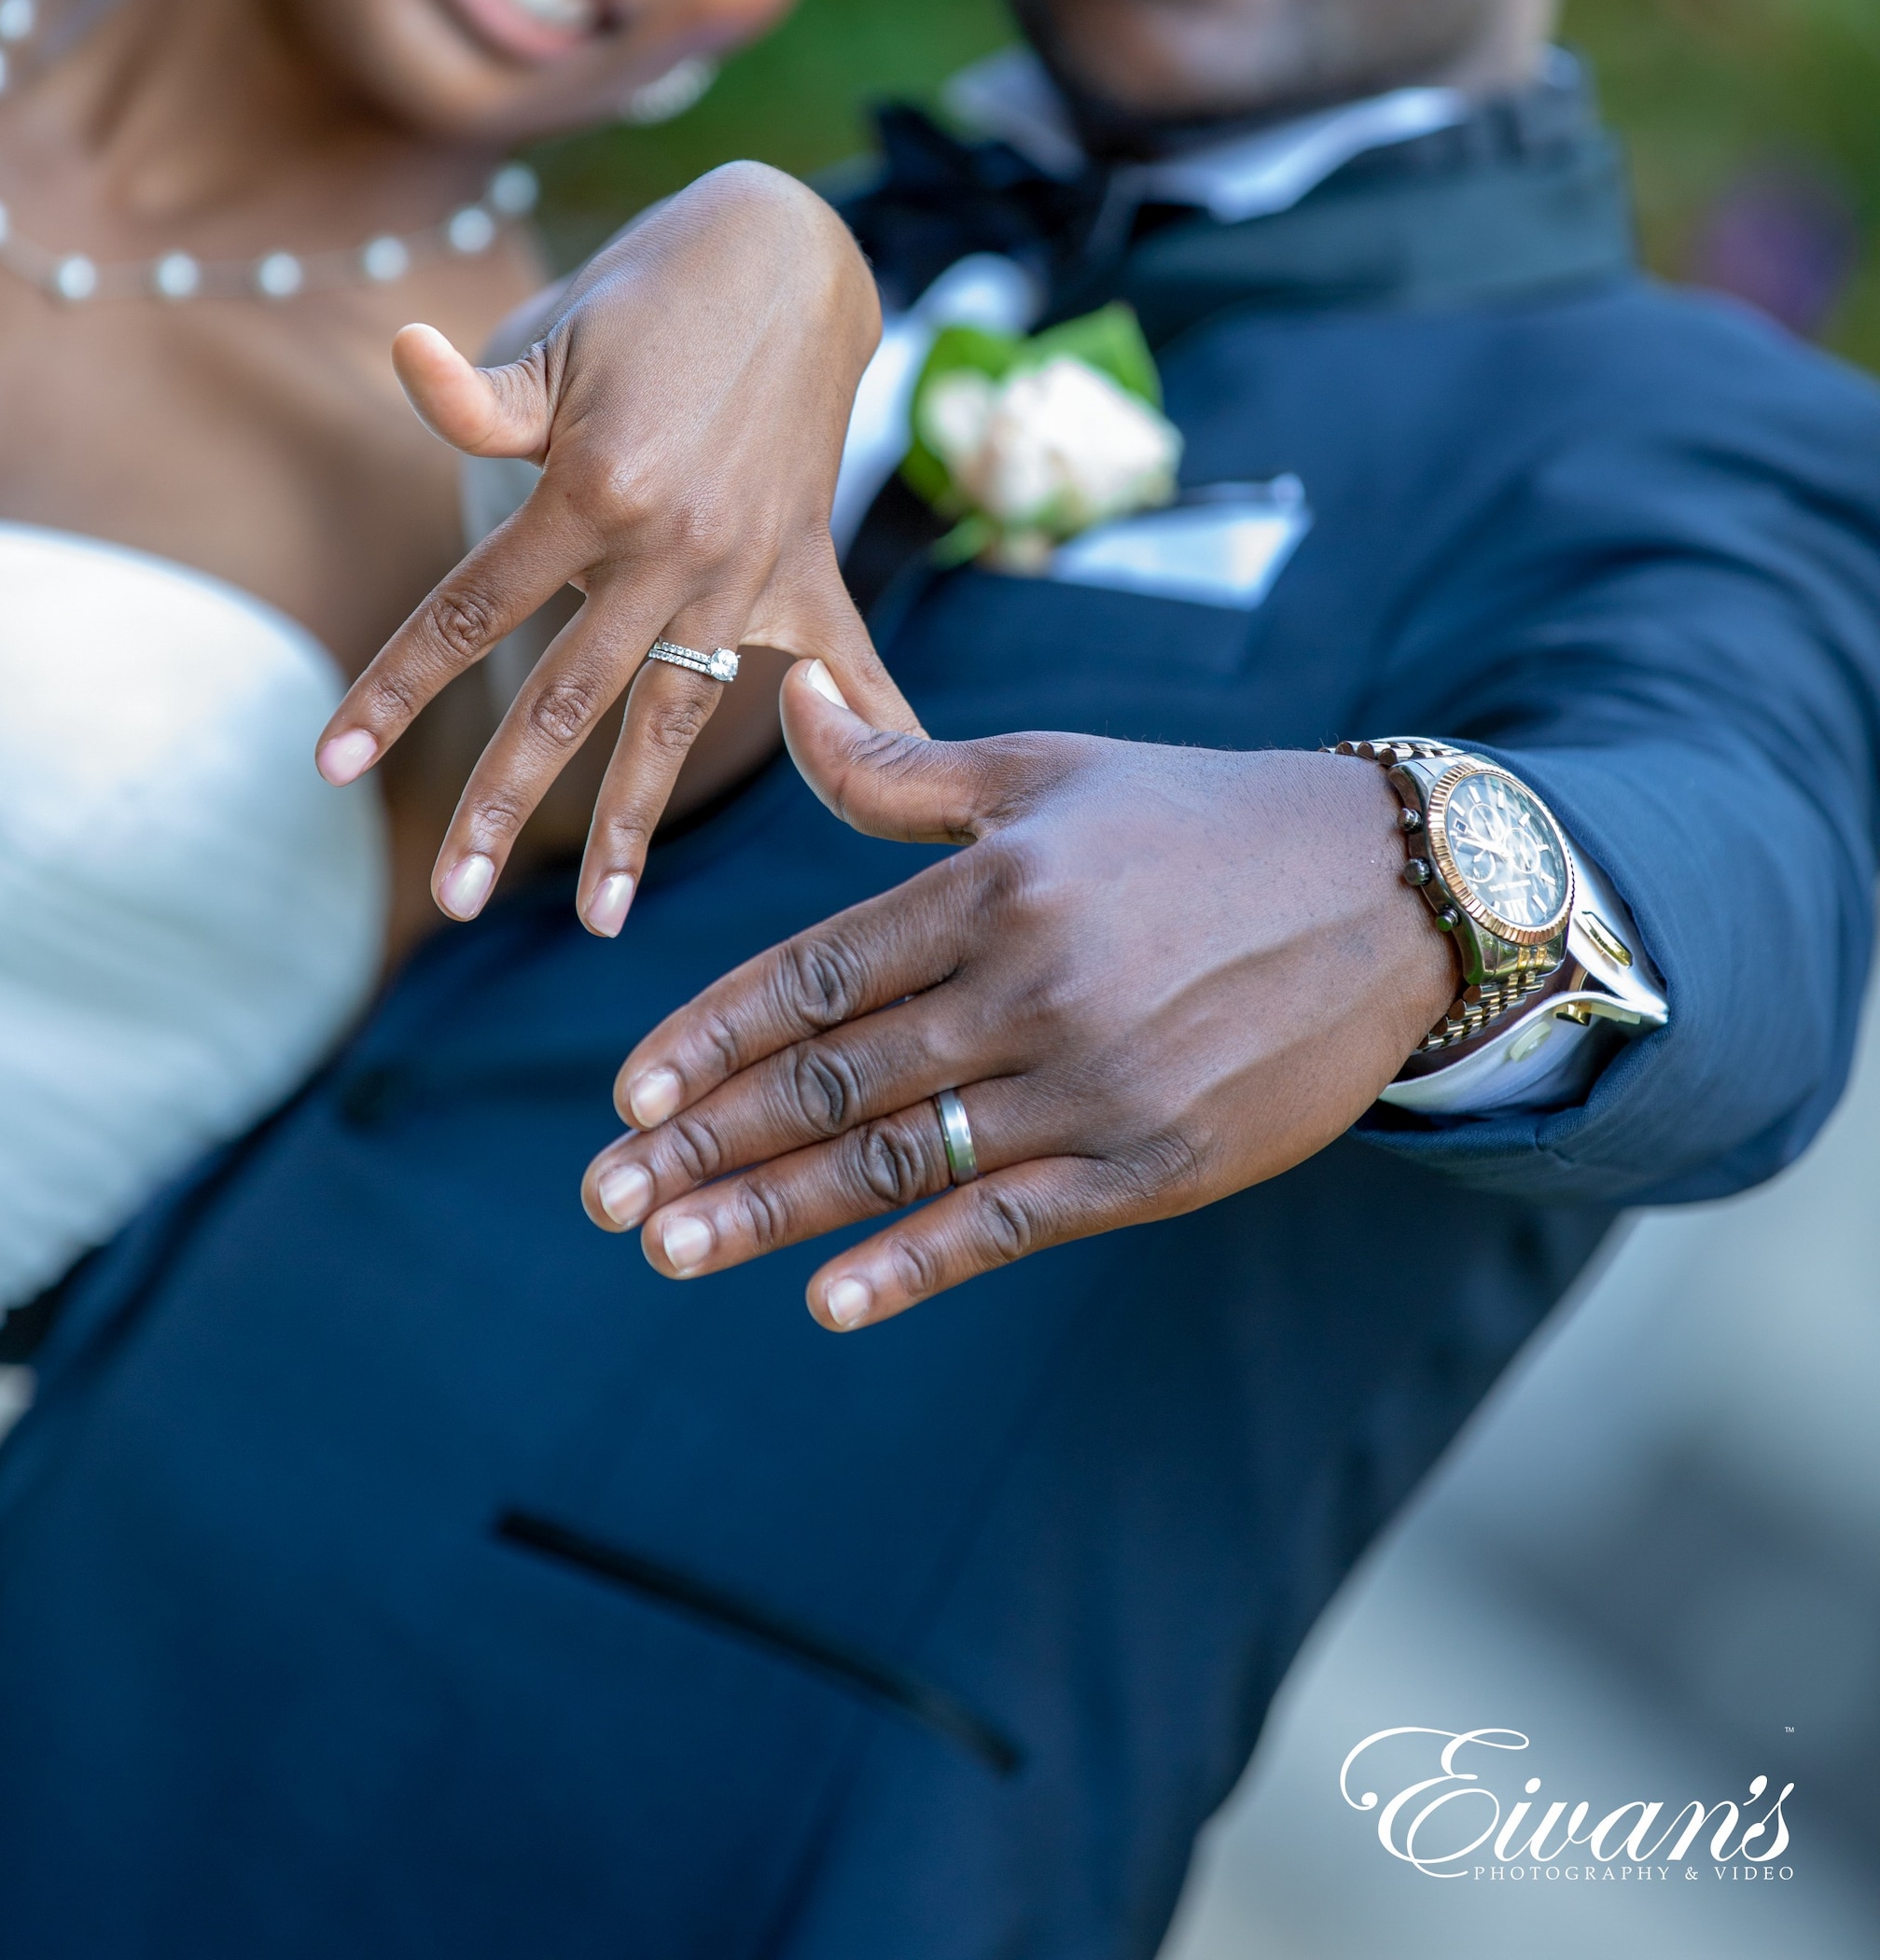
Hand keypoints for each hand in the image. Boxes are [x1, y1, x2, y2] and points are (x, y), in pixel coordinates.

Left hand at [316, 165, 919, 934]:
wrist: (792, 257)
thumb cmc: (649, 293)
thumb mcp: (560, 336)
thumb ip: (486, 396)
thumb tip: (408, 360)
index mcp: (596, 492)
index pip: (469, 613)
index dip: (394, 689)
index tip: (328, 765)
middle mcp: (674, 548)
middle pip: (568, 699)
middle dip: (503, 802)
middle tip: (450, 894)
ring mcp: (748, 570)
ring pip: (676, 717)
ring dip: (631, 819)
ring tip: (601, 917)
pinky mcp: (806, 568)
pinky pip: (844, 667)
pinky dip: (869, 730)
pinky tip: (874, 808)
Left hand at [582, 663, 1459, 1327]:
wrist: (1389, 893)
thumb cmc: (1197, 818)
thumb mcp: (1046, 770)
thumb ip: (899, 767)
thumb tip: (786, 697)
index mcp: (995, 884)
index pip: (816, 974)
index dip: (712, 1039)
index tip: (627, 1095)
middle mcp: (1033, 987)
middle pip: (835, 1080)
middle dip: (706, 1142)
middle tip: (605, 1198)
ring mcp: (1094, 1085)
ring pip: (900, 1159)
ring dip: (772, 1212)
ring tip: (671, 1247)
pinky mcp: (1156, 1163)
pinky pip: (1010, 1225)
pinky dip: (914, 1264)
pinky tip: (828, 1297)